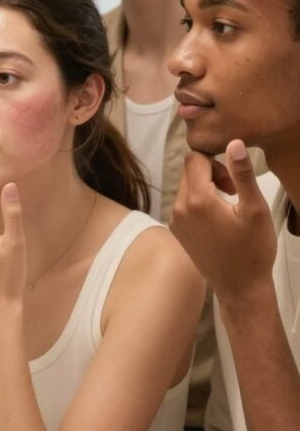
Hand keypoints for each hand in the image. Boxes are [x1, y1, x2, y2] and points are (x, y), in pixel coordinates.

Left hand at [170, 140, 276, 305]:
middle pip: (189, 170)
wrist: (240, 288)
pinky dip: (199, 202)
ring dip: (206, 187)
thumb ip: (242, 173)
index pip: (194, 158)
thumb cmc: (253, 250)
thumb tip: (234, 142)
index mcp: (196, 200)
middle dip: (211, 173)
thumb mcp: (255, 209)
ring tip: (228, 205)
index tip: (233, 179)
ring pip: (186, 186)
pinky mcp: (177, 231)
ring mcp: (175, 221)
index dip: (216, 160)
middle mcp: (178, 208)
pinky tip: (218, 218)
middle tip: (234, 191)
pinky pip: (184, 203)